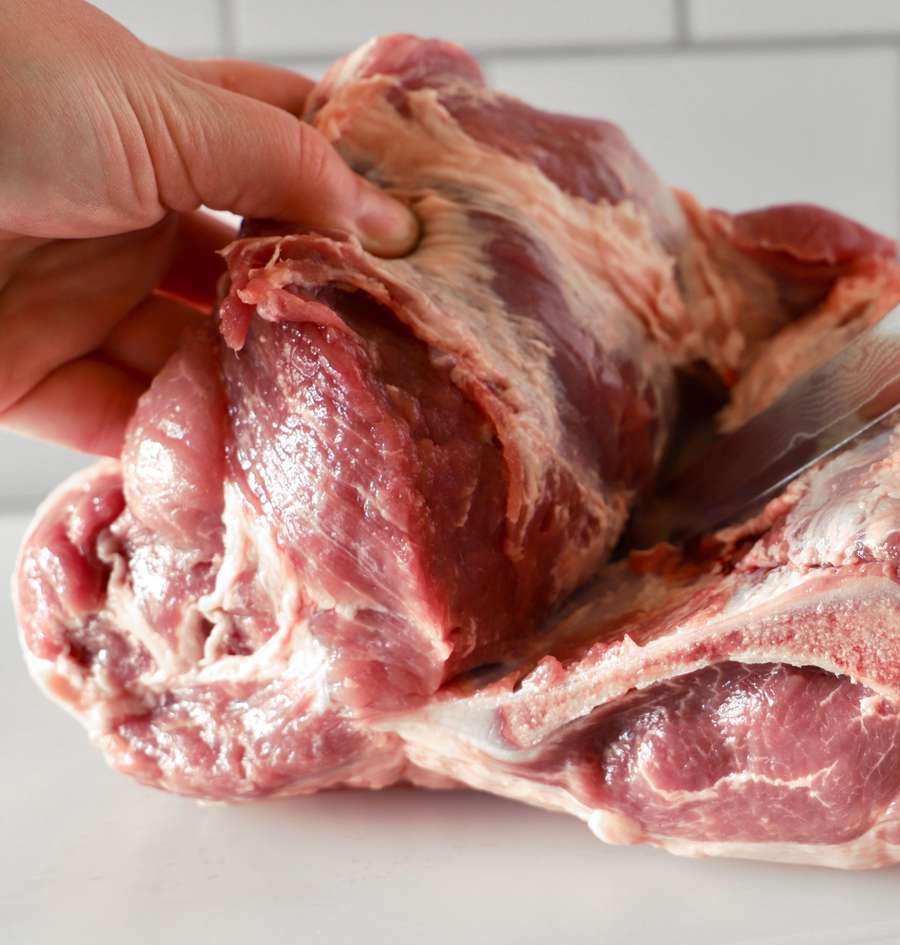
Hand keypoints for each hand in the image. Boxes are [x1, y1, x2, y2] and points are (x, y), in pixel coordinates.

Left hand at [0, 0, 417, 455]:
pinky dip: (176, 444)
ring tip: (341, 422)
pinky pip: (121, 421)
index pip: (285, 152)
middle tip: (407, 353)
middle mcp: (127, 210)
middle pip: (250, 271)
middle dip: (320, 309)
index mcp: (162, 124)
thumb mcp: (162, 109)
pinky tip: (244, 458)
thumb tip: (391, 220)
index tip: (435, 244)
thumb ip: (283, 165)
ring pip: (196, 358)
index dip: (357, 190)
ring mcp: (79, 294)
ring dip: (258, 389)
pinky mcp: (25, 373)